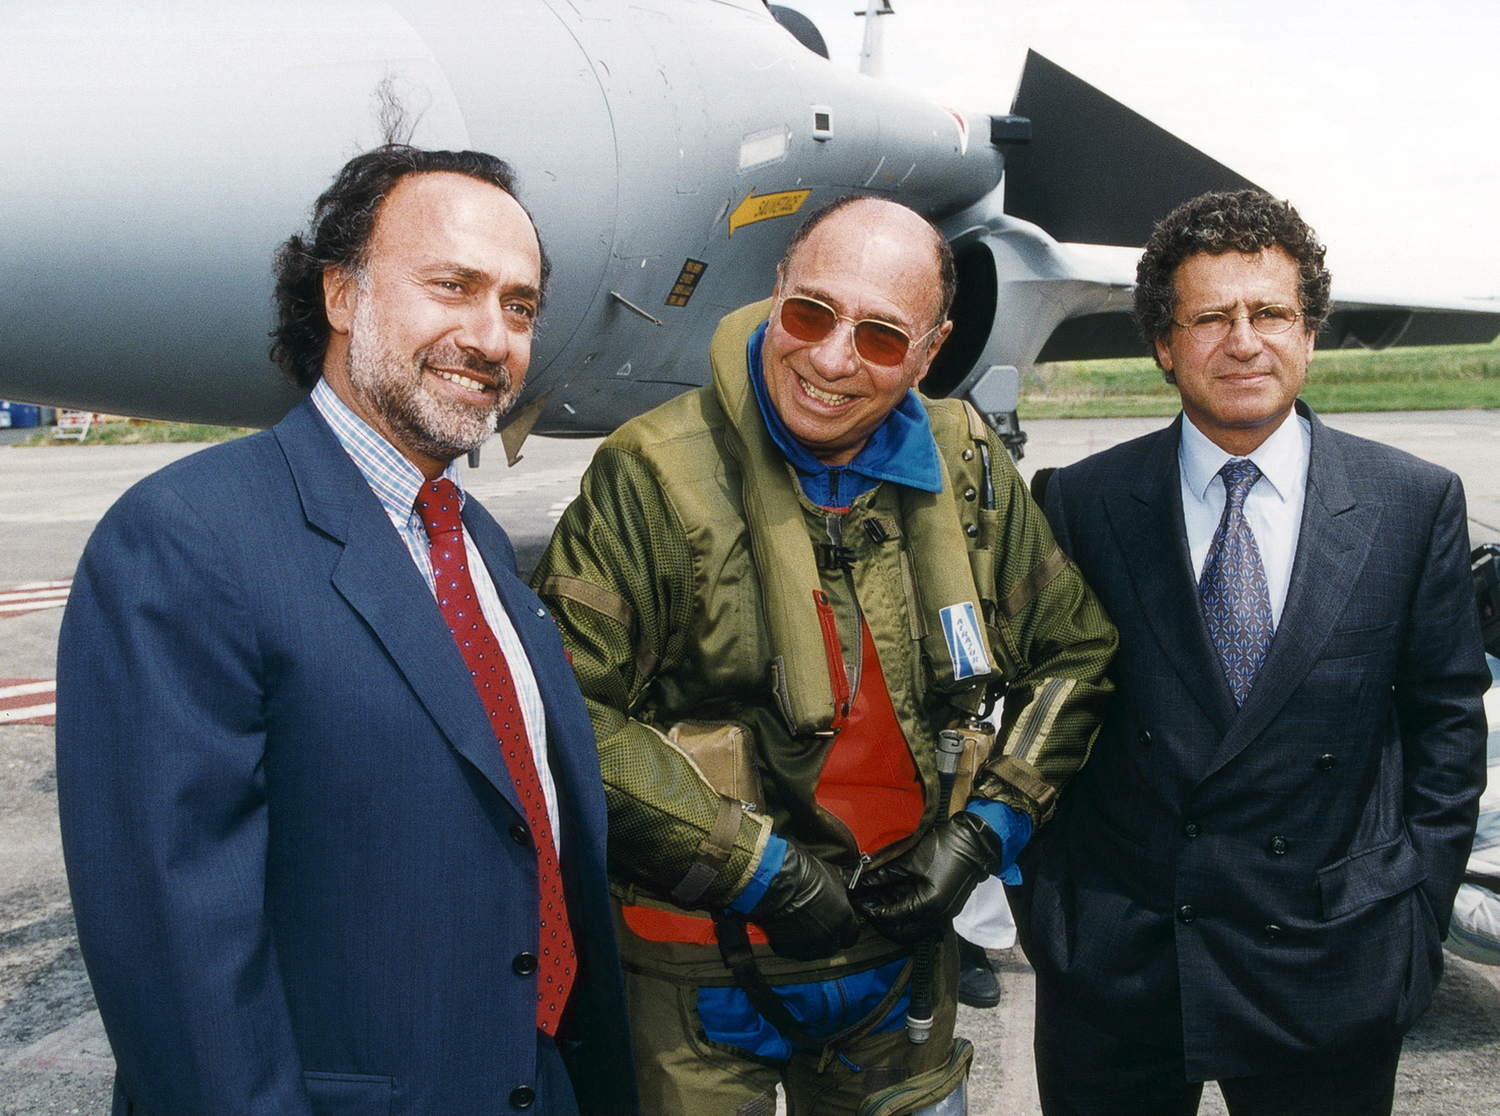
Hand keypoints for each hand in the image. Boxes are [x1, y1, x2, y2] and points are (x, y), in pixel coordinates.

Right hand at [748, 842, 861, 960]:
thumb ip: (843, 888)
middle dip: (829, 934)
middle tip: (819, 918)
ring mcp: (807, 946)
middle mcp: (828, 938)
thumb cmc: (802, 876)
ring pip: (814, 950)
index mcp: (843, 921)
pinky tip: (789, 925)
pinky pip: (794, 949)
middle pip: (834, 945)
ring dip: (811, 939)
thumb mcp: (834, 874)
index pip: (852, 935)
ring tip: (802, 921)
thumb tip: (847, 887)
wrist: (775, 882)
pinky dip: (793, 940)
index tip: (839, 919)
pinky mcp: (786, 949)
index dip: (845, 927)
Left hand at [850, 812, 1002, 944]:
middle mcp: (936, 918)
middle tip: (864, 900)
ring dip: (892, 913)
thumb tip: (856, 880)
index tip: (855, 898)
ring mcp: (942, 915)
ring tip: (876, 894)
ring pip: (909, 925)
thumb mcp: (908, 861)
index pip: (890, 918)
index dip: (869, 909)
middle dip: (880, 918)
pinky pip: (919, 917)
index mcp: (927, 908)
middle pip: (899, 930)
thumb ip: (880, 874)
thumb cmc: (943, 848)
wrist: (974, 842)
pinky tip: (893, 892)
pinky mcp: (944, 908)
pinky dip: (904, 909)